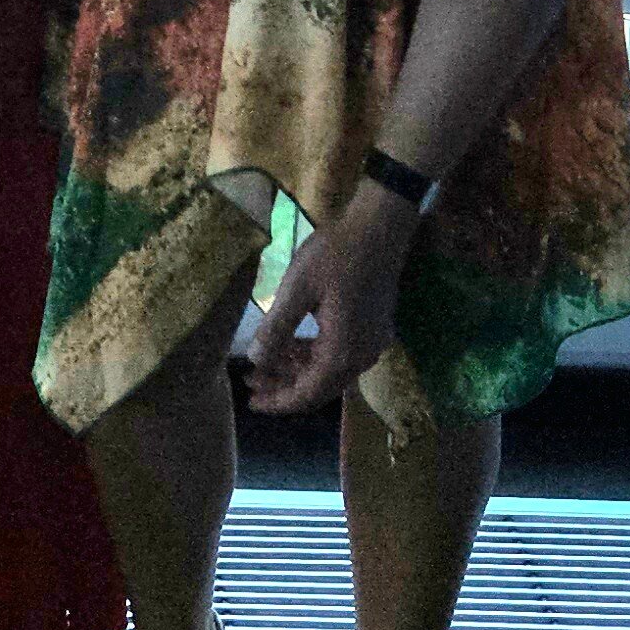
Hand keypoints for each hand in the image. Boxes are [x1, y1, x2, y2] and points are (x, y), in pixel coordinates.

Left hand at [244, 208, 410, 414]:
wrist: (380, 227)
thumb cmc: (336, 254)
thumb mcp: (298, 289)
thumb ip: (276, 328)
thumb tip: (256, 361)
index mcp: (343, 352)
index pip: (307, 393)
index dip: (278, 402)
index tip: (250, 403)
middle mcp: (361, 357)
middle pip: (318, 387)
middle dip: (283, 388)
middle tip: (250, 382)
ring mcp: (370, 344)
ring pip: (328, 371)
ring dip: (296, 370)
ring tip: (263, 363)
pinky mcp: (371, 329)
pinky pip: (338, 354)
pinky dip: (313, 355)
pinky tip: (290, 345)